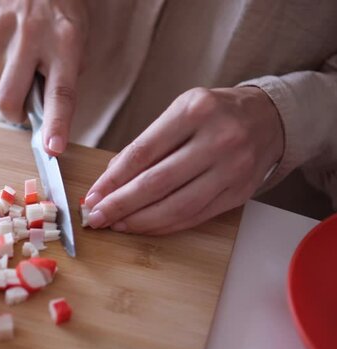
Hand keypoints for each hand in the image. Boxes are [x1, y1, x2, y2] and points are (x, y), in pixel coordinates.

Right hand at [0, 0, 87, 154]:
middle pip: (8, 98)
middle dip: (14, 112)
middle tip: (24, 105)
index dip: (56, 124)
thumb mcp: (77, 40)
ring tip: (19, 57)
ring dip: (4, 82)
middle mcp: (32, 32)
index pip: (60, 92)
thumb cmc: (60, 12)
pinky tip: (6, 42)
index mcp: (66, 41)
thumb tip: (43, 118)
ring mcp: (1, 24)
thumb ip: (62, 77)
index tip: (51, 149)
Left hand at [84, 87, 284, 234]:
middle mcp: (217, 139)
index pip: (142, 152)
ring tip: (116, 225)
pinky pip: (196, 216)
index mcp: (194, 111)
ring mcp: (232, 168)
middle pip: (157, 182)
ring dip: (141, 221)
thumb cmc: (213, 113)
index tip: (91, 195)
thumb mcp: (180, 111)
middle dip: (120, 204)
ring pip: (177, 205)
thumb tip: (110, 179)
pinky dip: (166, 225)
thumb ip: (148, 142)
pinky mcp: (239, 192)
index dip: (113, 179)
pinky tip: (144, 227)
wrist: (269, 118)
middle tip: (96, 217)